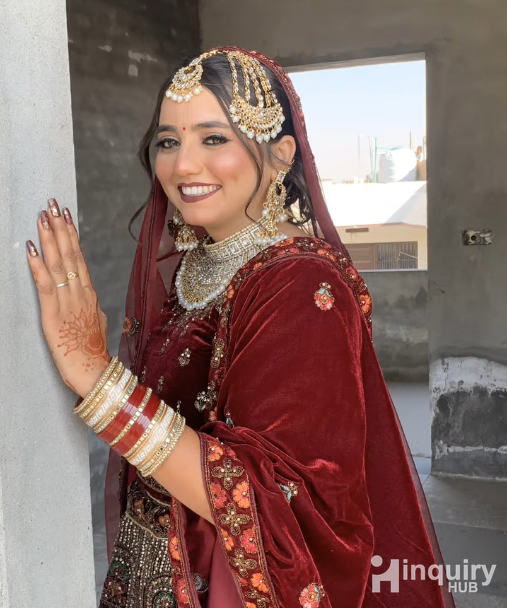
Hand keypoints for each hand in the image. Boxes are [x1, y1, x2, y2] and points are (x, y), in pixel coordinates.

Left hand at [27, 199, 110, 397]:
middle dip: (60, 228)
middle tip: (53, 205)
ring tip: (43, 217)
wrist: (94, 371)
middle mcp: (80, 293)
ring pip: (59, 264)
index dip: (71, 236)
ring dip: (50, 239)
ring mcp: (67, 301)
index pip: (79, 259)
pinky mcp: (53, 313)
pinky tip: (31, 249)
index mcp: (89, 294)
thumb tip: (89, 296)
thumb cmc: (93, 350)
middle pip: (70, 254)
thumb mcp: (97, 323)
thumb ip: (91, 306)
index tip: (66, 217)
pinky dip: (38, 265)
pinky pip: (45, 284)